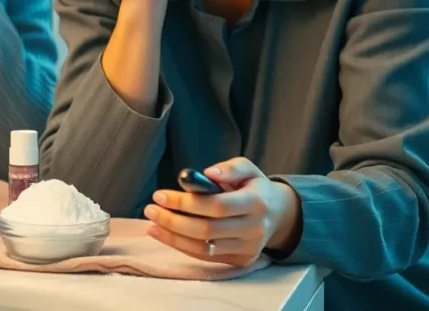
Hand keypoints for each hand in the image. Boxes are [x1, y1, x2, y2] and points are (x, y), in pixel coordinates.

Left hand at [144, 157, 301, 267]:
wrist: (278, 215)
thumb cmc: (254, 187)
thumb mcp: (247, 168)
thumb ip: (229, 168)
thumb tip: (207, 174)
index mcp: (256, 202)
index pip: (216, 205)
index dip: (185, 202)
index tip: (160, 195)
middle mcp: (254, 229)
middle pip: (207, 229)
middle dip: (173, 220)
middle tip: (150, 209)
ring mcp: (248, 249)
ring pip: (203, 247)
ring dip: (172, 236)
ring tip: (152, 223)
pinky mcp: (240, 261)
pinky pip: (206, 257)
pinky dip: (181, 246)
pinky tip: (163, 234)